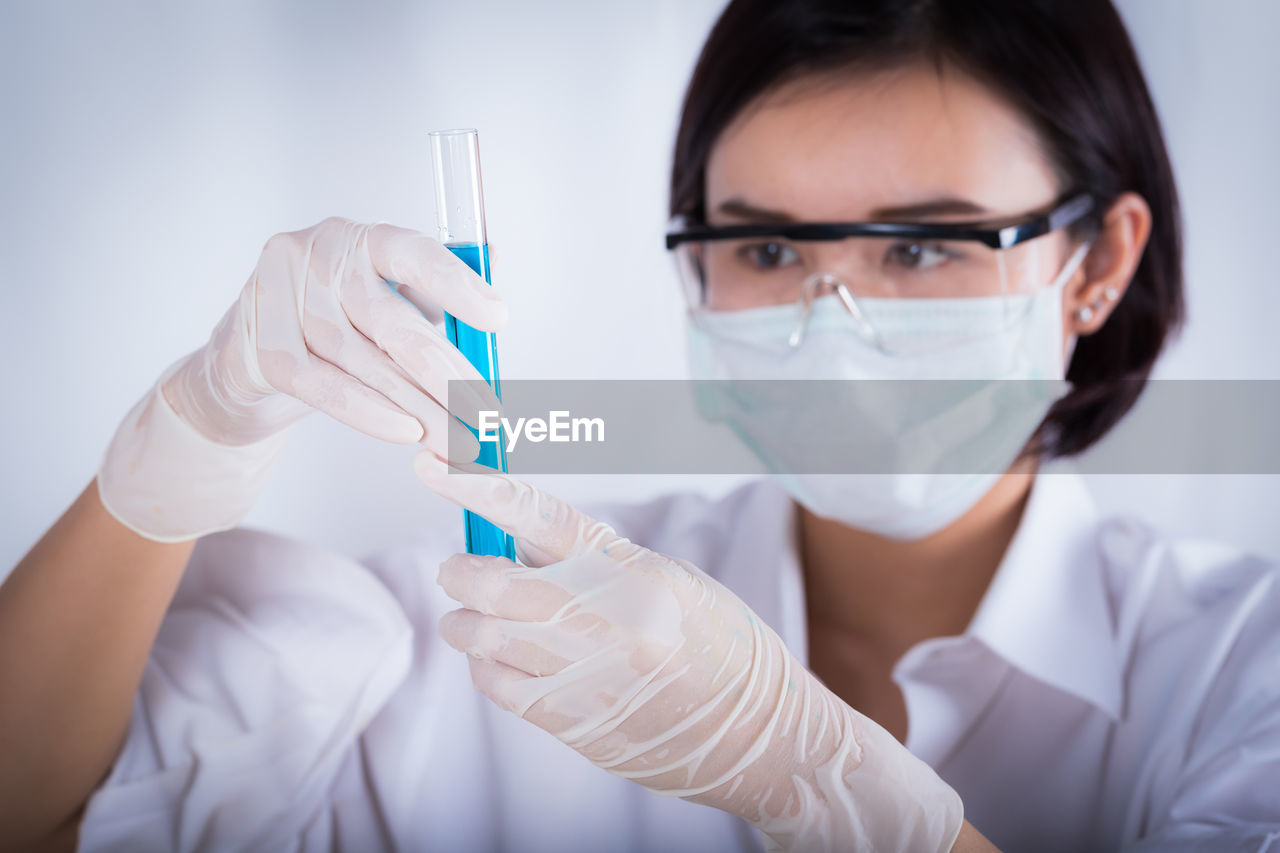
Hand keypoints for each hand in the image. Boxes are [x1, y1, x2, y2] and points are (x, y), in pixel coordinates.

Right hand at [98, 218, 503, 541]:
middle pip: (393, 321)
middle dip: (448, 375)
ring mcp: (280, 296)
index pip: (413, 253)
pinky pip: (323, 386)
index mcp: (361, 239)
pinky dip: (367, 413)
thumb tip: (495, 282)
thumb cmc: (334, 327)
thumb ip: (436, 295)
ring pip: (363, 362)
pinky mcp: (260, 344)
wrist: (250, 361)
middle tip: (486, 416)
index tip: (498, 320)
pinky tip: (405, 432)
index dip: (457, 286)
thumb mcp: (388, 303)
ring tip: (456, 440)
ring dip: (417, 407)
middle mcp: (318, 257)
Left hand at [413, 452, 963, 851]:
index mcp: (629, 570)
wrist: (756, 732)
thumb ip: (591, 559)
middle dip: (461, 571)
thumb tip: (520, 541)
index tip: (434, 465)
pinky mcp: (569, 721)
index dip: (479, 488)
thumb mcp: (665, 579)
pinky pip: (494, 684)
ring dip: (467, 622)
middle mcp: (601, 619)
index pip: (540, 515)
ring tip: (483, 619)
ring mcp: (582, 673)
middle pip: (491, 580)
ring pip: (479, 636)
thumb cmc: (719, 646)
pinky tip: (505, 661)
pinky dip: (485, 666)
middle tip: (460, 569)